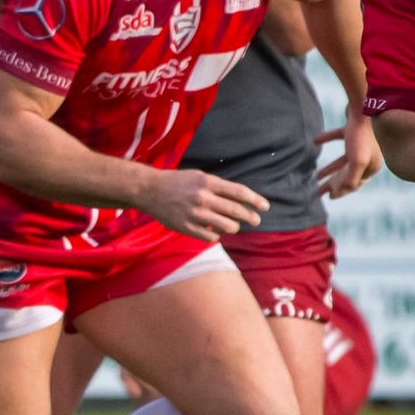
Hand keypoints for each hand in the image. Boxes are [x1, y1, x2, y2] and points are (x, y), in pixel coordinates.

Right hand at [136, 169, 268, 241]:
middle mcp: (203, 198)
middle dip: (250, 217)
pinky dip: (216, 235)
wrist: (150, 190)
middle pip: (236, 211)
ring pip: (227, 226)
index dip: (255, 200)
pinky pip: (211, 237)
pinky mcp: (186, 227)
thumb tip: (240, 200)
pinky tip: (214, 231)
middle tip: (256, 220)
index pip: (239, 192)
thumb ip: (218, 187)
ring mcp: (195, 214)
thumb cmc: (177, 182)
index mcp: (208, 183)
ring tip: (232, 226)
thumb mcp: (199, 177)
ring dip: (233, 227)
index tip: (265, 207)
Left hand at [313, 113, 383, 197]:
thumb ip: (351, 178)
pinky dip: (327, 139)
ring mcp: (360, 144)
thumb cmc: (361, 138)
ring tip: (316, 175)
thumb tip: (342, 191)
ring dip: (329, 168)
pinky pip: (338, 137)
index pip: (355, 184)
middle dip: (332, 184)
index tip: (328, 197)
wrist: (363, 110)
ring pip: (342, 160)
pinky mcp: (352, 131)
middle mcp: (368, 156)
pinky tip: (315, 141)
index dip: (342, 192)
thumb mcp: (358, 162)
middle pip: (347, 174)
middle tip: (318, 191)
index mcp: (371, 166)